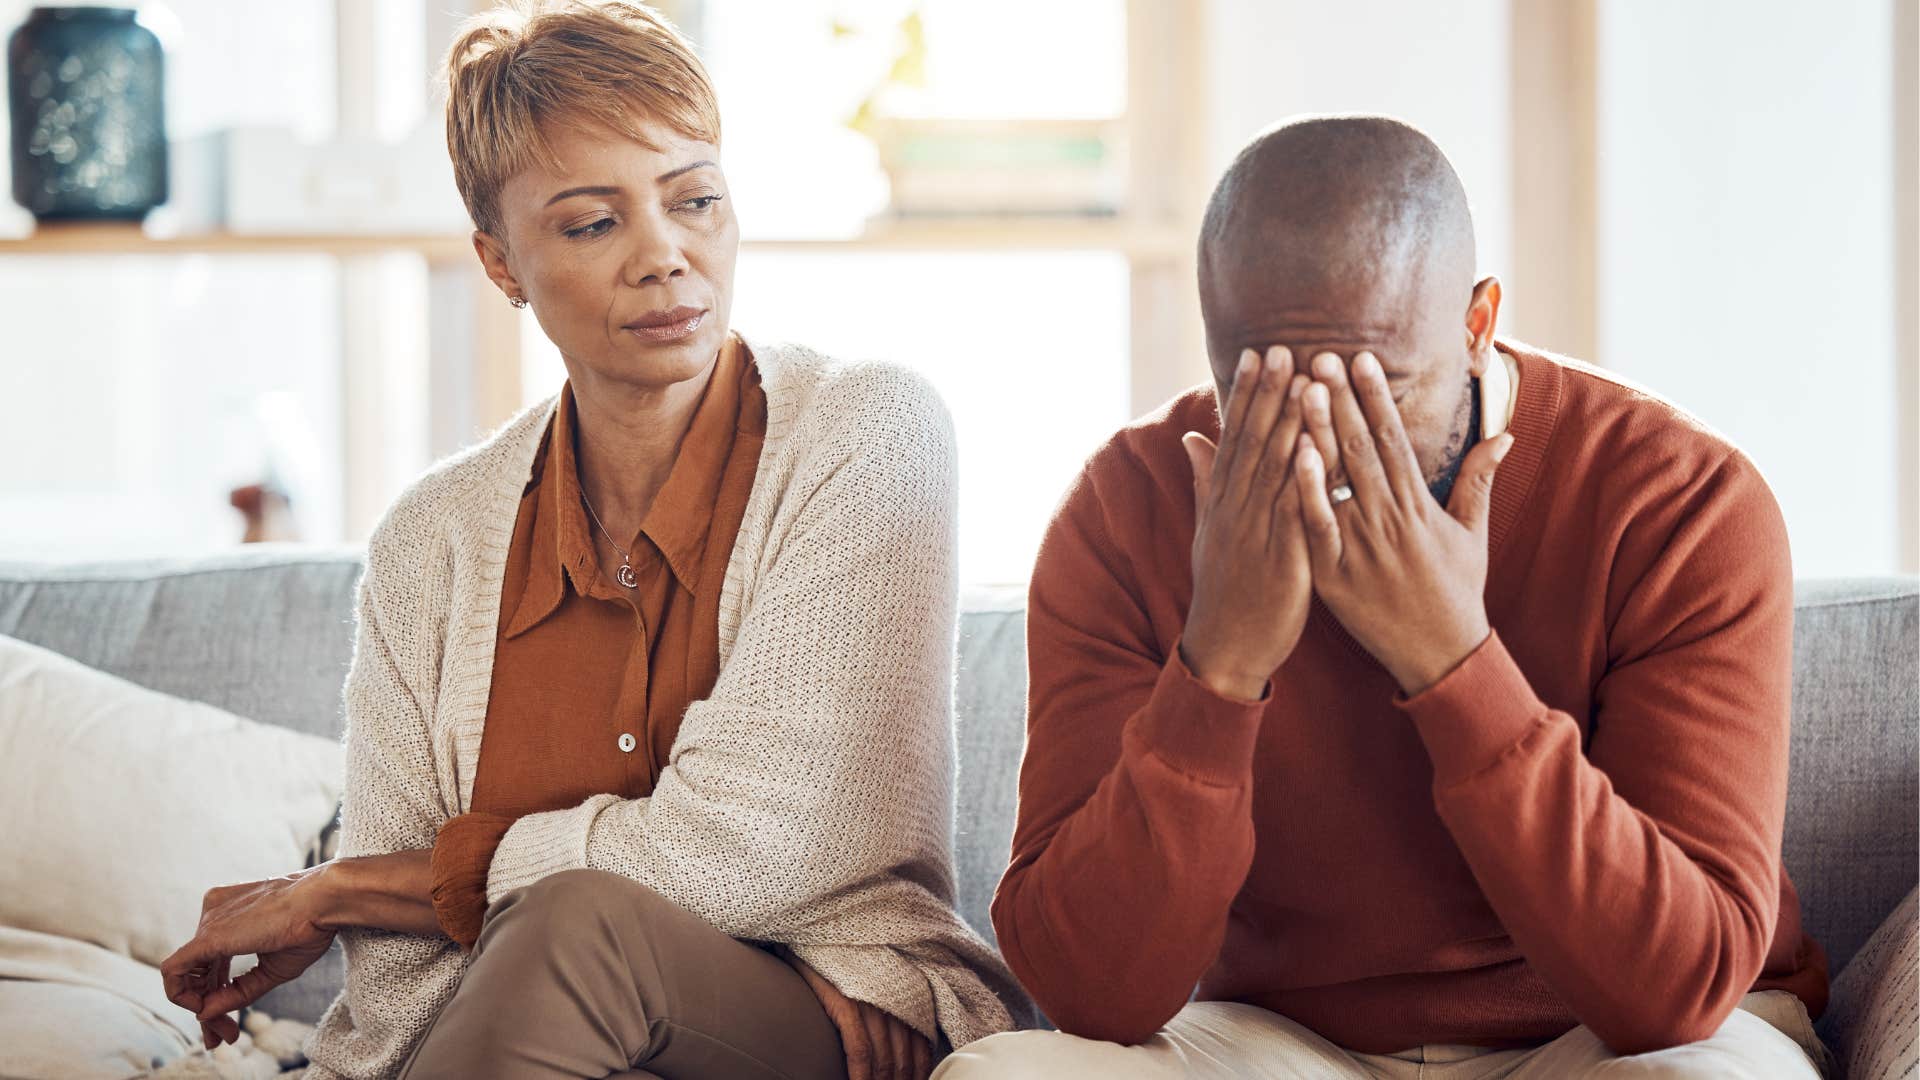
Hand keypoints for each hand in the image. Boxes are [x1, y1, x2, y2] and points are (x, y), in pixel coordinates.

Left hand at [161, 868, 337, 1048]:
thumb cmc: (310, 927)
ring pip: (185, 974)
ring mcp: (208, 921)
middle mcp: (214, 914)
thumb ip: (239, 990)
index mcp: (232, 914)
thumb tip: (204, 1014)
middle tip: (225, 1036)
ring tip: (222, 1031)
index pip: (212, 962)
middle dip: (208, 1006)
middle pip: (199, 971)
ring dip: (199, 1007)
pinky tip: (203, 1012)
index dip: (217, 993)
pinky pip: (175, 972)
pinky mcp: (207, 936)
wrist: (323, 900)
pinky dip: (183, 996)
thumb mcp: (273, 968)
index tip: (231, 1023)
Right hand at [786, 952, 931, 1079]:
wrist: (819, 930)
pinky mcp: (848, 1003)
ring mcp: (873, 1002)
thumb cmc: (849, 957)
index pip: (922, 1049)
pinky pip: (860, 1050)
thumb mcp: (882, 978)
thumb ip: (897, 1007)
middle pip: (903, 1061)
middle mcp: (896, 1000)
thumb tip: (908, 1044)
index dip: (918, 1075)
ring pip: (884, 1061)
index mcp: (909, 996)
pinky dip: (860, 1075)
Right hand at [1179, 345, 1313, 699]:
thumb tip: (1191, 437)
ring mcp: (1257, 532)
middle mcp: (1236, 509)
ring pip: (1275, 469)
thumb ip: (1205, 480)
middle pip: (1254, 442)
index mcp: (1222, 501)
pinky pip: (1295, 510)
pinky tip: (1313, 445)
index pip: (1234, 436)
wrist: (1225, 647)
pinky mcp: (1282, 558)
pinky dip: (1302, 477)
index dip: (1246, 394)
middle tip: (1283, 348)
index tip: (1257, 352)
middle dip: (1269, 394)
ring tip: (1304, 381)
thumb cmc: (1225, 588)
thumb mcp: (1209, 530)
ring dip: (1289, 422)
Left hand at [1294, 350, 1513, 694]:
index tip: (1361, 357)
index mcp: (1418, 505)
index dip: (1375, 396)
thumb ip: (1479, 479)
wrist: (1441, 654)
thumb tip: (1504, 433)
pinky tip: (1293, 456)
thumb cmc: (1456, 590)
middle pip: (1361, 448)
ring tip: (1300, 389)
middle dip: (1341, 399)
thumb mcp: (1473, 533)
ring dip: (1318, 432)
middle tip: (1318, 354)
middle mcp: (1390, 519)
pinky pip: (1318, 527)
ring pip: (1338, 480)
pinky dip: (1307, 492)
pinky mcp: (1336, 576)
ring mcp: (1362, 547)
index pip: (1393, 438)